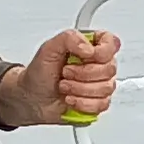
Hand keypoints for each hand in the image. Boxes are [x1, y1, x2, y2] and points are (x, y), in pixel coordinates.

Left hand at [0, 28, 119, 127]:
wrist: (31, 98)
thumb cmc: (39, 73)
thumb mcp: (48, 48)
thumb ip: (69, 39)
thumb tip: (89, 48)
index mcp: (90, 47)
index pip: (112, 43)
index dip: (102, 51)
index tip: (85, 56)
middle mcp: (97, 65)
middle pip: (110, 68)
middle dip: (83, 74)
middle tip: (65, 73)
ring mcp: (99, 84)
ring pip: (106, 88)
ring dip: (80, 89)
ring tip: (65, 87)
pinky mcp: (97, 102)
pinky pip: (102, 104)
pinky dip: (82, 103)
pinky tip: (71, 99)